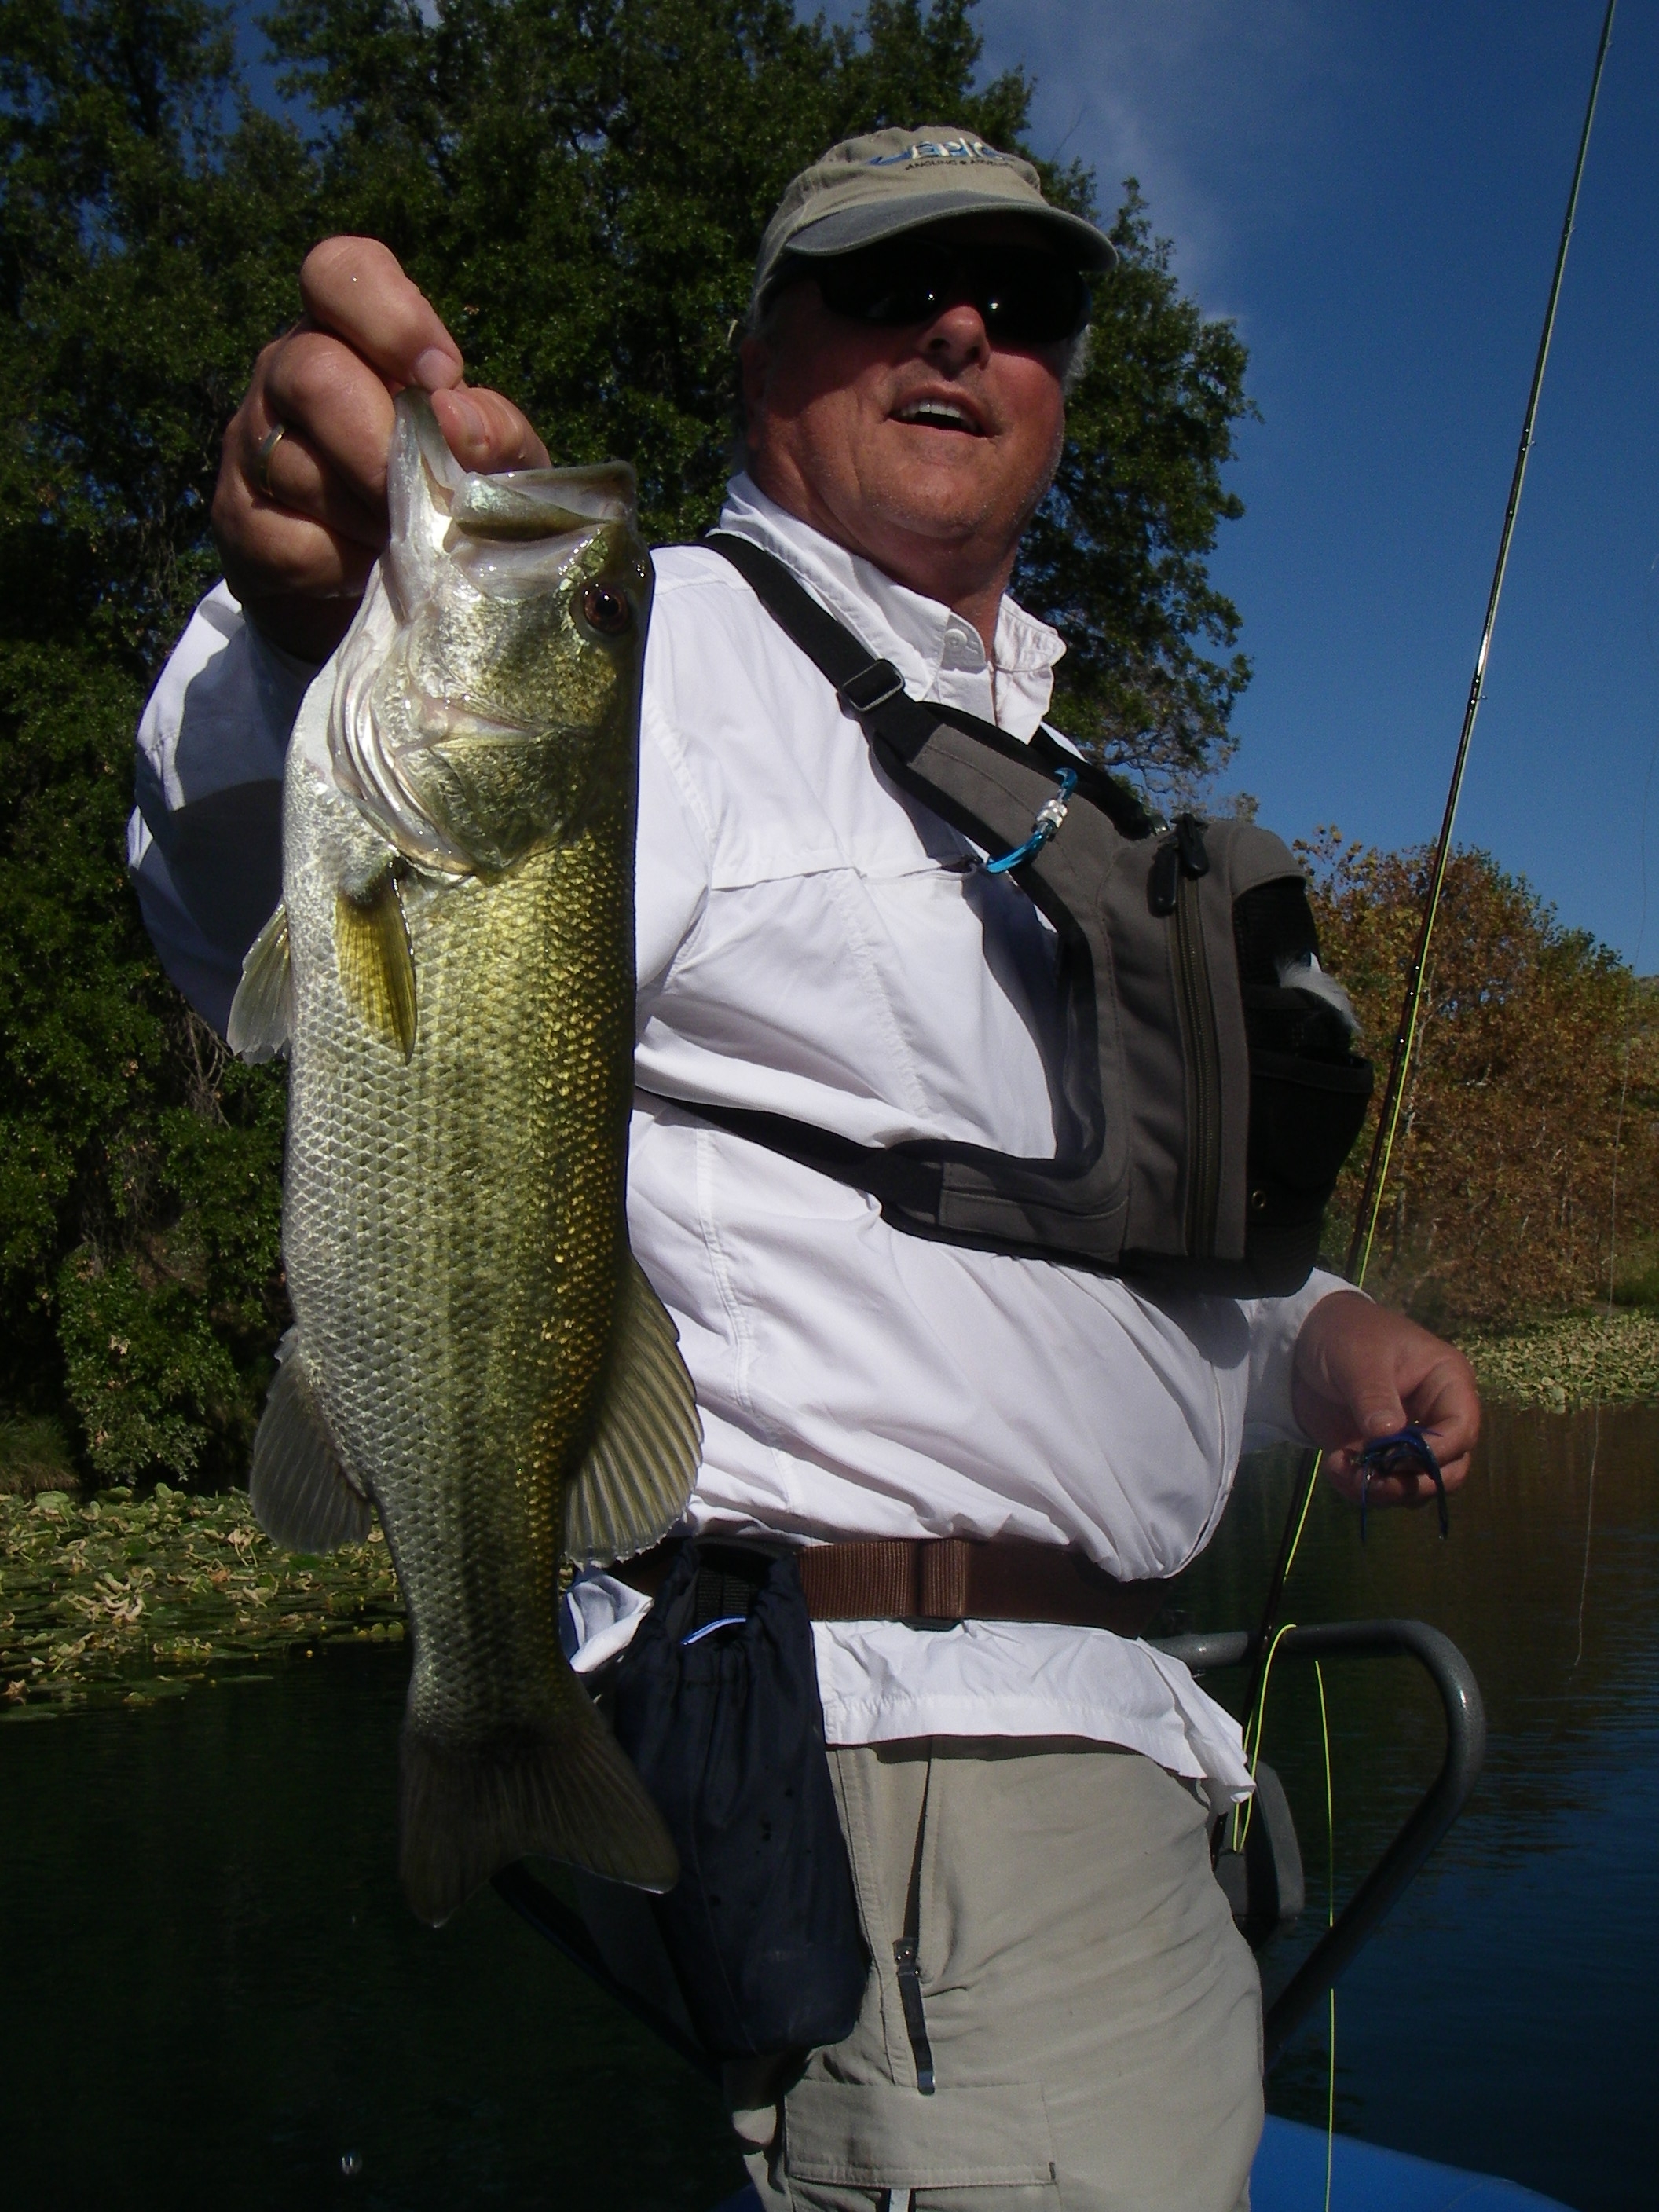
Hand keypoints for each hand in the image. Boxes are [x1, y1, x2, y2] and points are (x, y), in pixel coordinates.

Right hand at [211, 236, 548, 660]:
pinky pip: (290, 542)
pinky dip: (346, 567)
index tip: (442, 377)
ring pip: (299, 467)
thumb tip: (454, 420)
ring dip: (373, 518)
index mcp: (349, 336)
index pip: (336, 271)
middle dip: (382, 446)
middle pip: (312, 374)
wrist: (393, 587)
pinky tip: (368, 570)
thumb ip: (495, 432)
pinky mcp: (238, 521)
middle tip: (427, 494)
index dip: (389, 315)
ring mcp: (250, 444)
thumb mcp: (497, 462)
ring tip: (406, 539)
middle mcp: (286, 372)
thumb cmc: (448, 497)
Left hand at [1291, 1290, 1479, 1509]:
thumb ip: (1374, 1397)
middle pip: (1448, 1470)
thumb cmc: (1346, 1334)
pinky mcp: (1382, 1455)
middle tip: (1372, 1480)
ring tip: (1341, 1470)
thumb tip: (1388, 1436)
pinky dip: (1361, 1487)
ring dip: (1382, 1489)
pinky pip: (1385, 1485)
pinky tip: (1334, 1467)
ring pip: (1417, 1485)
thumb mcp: (1359, 1359)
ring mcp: (1410, 1440)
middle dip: (1411, 1483)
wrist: (1306, 1340)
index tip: (1396, 1460)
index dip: (1436, 1454)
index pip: (1461, 1430)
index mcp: (1447, 1383)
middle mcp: (1437, 1416)